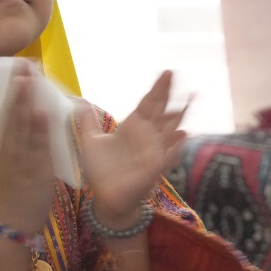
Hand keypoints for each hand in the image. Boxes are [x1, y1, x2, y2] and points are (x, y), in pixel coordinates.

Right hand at [0, 62, 57, 236]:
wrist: (12, 226)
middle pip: (12, 115)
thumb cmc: (14, 196)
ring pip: (21, 127)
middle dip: (18, 89)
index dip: (12, 91)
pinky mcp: (34, 173)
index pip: (7, 114)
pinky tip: (41, 112)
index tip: (18, 69)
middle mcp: (8, 151)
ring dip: (25, 102)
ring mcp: (20, 161)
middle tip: (22, 64)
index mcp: (2, 148)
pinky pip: (37, 148)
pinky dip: (39, 130)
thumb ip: (16, 144)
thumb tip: (24, 120)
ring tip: (28, 80)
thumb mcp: (10, 166)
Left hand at [75, 70, 188, 228]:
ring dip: (181, 115)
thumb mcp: (91, 142)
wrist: (107, 197)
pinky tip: (183, 134)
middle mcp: (148, 136)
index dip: (158, 88)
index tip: (167, 72)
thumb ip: (87, 122)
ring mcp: (154, 150)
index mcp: (134, 127)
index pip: (149, 102)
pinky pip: (169, 154)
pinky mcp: (155, 167)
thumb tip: (78, 101)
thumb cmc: (102, 171)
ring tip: (191, 99)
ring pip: (171, 128)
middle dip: (170, 94)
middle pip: (162, 110)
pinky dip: (176, 145)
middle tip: (178, 76)